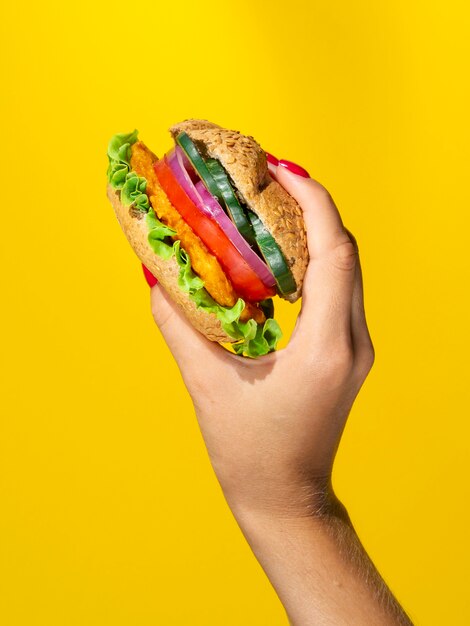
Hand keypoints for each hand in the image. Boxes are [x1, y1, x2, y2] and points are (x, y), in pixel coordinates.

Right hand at [148, 162, 373, 517]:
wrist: (288, 498)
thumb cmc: (249, 453)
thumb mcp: (206, 385)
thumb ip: (178, 324)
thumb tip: (154, 274)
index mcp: (325, 346)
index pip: (334, 251)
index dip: (312, 201)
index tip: (280, 169)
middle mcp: (353, 341)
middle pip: (345, 251)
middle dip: (311, 206)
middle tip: (267, 179)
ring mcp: (357, 347)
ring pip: (347, 268)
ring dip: (314, 231)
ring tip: (271, 207)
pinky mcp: (349, 352)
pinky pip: (340, 289)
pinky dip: (315, 261)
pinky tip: (280, 253)